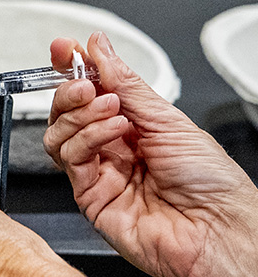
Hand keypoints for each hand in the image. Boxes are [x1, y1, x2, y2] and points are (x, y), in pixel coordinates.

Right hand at [43, 31, 257, 276]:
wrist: (217, 230)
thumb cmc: (211, 182)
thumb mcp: (168, 117)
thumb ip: (126, 82)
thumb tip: (99, 47)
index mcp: (133, 126)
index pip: (90, 92)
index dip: (72, 69)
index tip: (64, 49)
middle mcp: (111, 148)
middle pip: (66, 113)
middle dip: (70, 91)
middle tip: (87, 85)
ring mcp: (98, 173)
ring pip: (58, 134)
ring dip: (79, 114)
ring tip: (109, 110)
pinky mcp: (88, 196)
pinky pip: (69, 158)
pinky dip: (86, 137)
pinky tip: (112, 133)